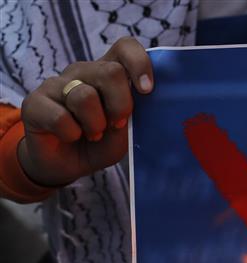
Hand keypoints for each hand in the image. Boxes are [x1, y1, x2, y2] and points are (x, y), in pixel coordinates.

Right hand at [19, 37, 151, 185]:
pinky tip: (69, 137)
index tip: (147, 90)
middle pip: (111, 72)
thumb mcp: (123, 134)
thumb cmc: (99, 144)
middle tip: (115, 125)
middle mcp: (83, 72)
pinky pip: (60, 117)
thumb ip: (131, 115)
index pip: (125, 47)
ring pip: (85, 96)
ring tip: (92, 134)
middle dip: (121, 105)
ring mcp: (56, 84)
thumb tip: (136, 98)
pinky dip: (71, 134)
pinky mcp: (34, 102)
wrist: (66, 165)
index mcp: (108, 72)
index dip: (139, 63)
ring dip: (95, 125)